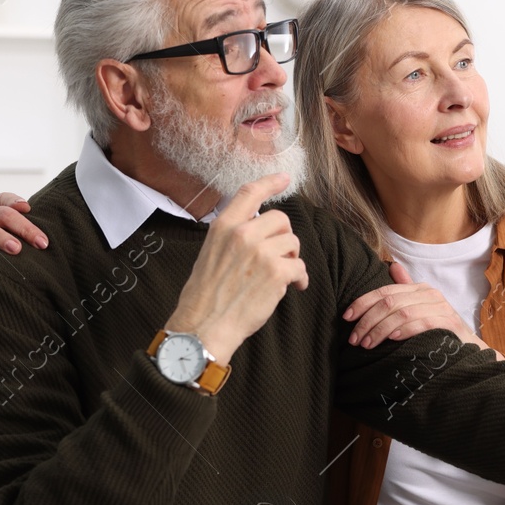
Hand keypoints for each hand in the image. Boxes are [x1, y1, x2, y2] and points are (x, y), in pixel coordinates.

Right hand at [164, 172, 307, 363]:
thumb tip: (259, 232)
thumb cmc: (205, 296)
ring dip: (292, 259)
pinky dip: (300, 278)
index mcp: (223, 227)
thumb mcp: (210, 253)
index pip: (250, 193)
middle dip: (285, 237)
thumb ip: (233, 237)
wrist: (204, 325)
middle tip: (280, 256)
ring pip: (292, 243)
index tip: (285, 178)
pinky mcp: (276, 273)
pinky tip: (294, 287)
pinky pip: (300, 266)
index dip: (270, 182)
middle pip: (281, 219)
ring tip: (283, 276)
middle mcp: (242, 234)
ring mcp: (260, 252)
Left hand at [342, 261, 483, 350]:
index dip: (362, 303)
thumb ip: (405, 290)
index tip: (346, 317)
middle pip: (389, 302)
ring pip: (401, 314)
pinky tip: (391, 339)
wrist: (468, 348)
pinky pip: (421, 323)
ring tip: (367, 344)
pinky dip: (404, 331)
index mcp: (419, 288)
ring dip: (380, 330)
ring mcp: (440, 307)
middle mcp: (429, 294)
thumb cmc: (439, 330)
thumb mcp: (420, 308)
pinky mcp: (448, 323)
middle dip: (367, 321)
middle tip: (354, 339)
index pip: (384, 291)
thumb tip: (392, 266)